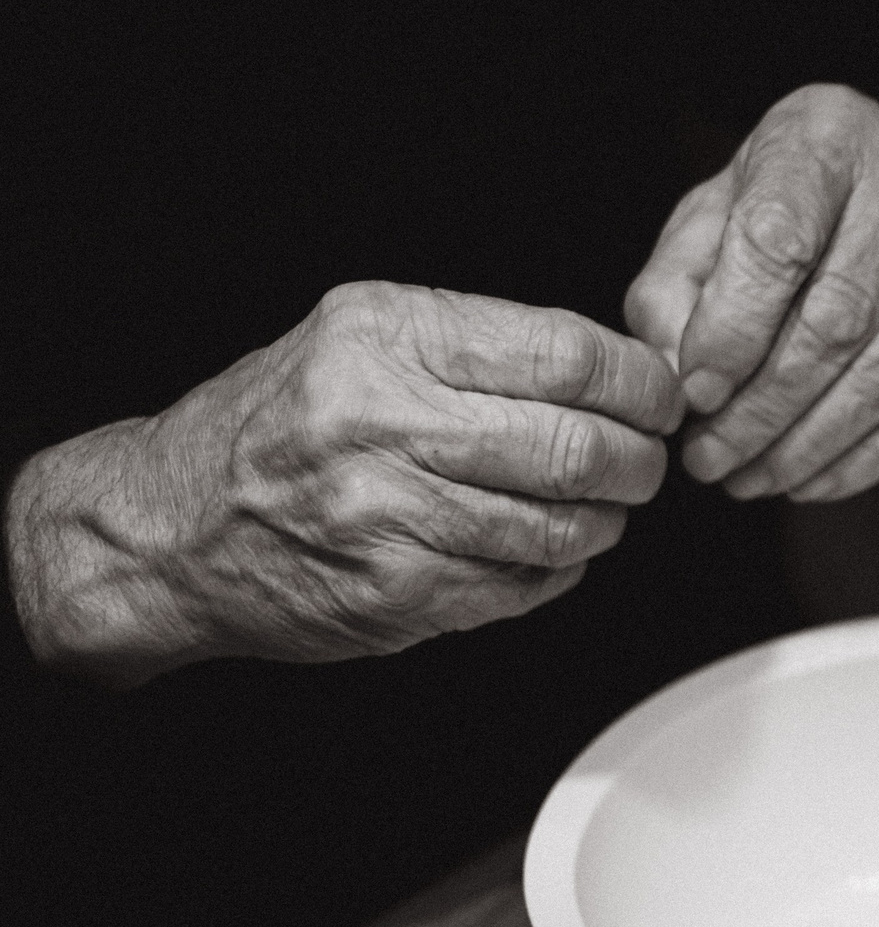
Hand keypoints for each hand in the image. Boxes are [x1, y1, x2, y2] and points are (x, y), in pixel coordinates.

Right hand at [6, 282, 678, 683]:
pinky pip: (523, 585)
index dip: (641, 383)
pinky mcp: (395, 591)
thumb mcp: (360, 340)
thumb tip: (617, 368)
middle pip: (577, 445)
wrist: (169, 526)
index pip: (567, 353)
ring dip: (604, 522)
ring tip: (599, 508)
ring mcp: (388, 512)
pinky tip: (542, 552)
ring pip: (561, 525)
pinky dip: (556, 571)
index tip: (660, 398)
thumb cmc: (280, 426)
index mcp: (387, 336)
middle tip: (647, 464)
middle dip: (639, 461)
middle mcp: (383, 418)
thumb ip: (479, 346)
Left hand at [624, 84, 878, 502]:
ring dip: (812, 444)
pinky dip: (869, 455)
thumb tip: (680, 379)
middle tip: (712, 459)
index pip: (779, 242)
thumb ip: (673, 291)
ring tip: (752, 478)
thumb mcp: (706, 221)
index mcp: (826, 134)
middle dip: (765, 408)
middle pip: (839, 319)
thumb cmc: (783, 205)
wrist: (878, 176)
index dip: (732, 332)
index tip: (695, 395)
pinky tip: (814, 479)